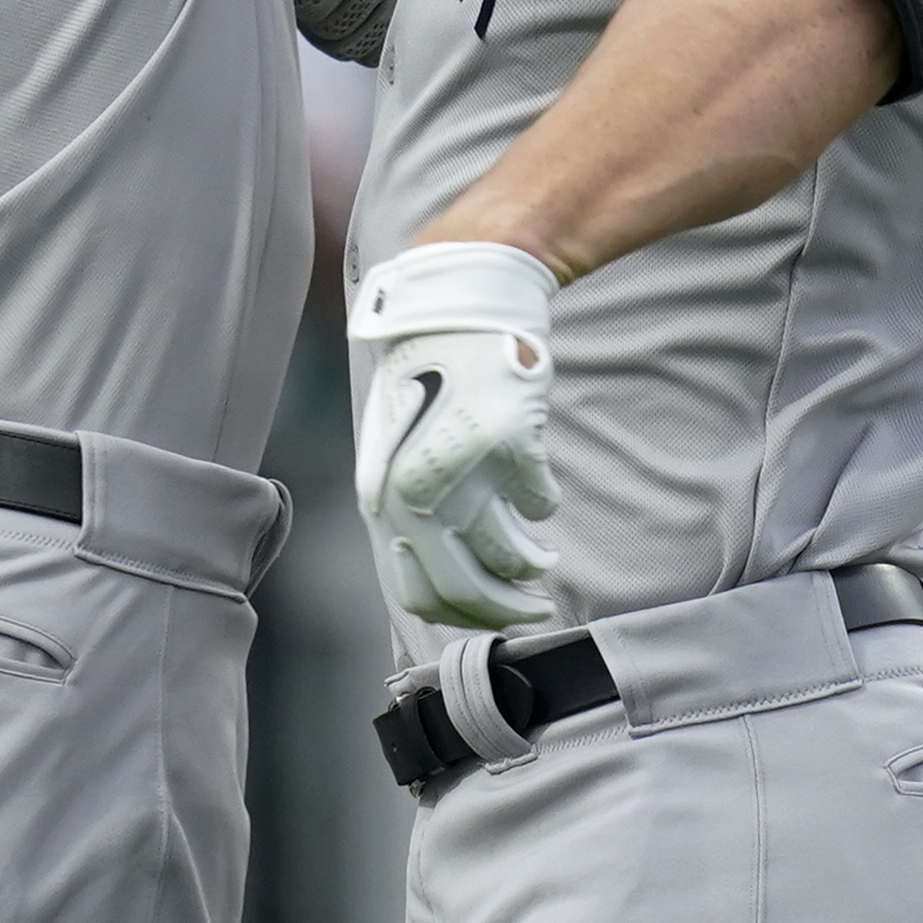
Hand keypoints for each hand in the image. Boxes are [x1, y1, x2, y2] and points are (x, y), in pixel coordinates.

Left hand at [350, 242, 561, 629]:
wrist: (460, 305)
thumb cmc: (425, 379)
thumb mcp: (395, 449)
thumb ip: (408, 511)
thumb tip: (438, 579)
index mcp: (380, 495)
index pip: (417, 590)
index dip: (460, 613)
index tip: (488, 617)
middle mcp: (414, 489)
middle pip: (465, 585)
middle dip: (506, 609)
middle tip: (535, 610)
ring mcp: (463, 469)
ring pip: (509, 554)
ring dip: (532, 565)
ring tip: (543, 560)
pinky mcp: (511, 443)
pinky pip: (539, 502)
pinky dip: (543, 503)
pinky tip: (539, 494)